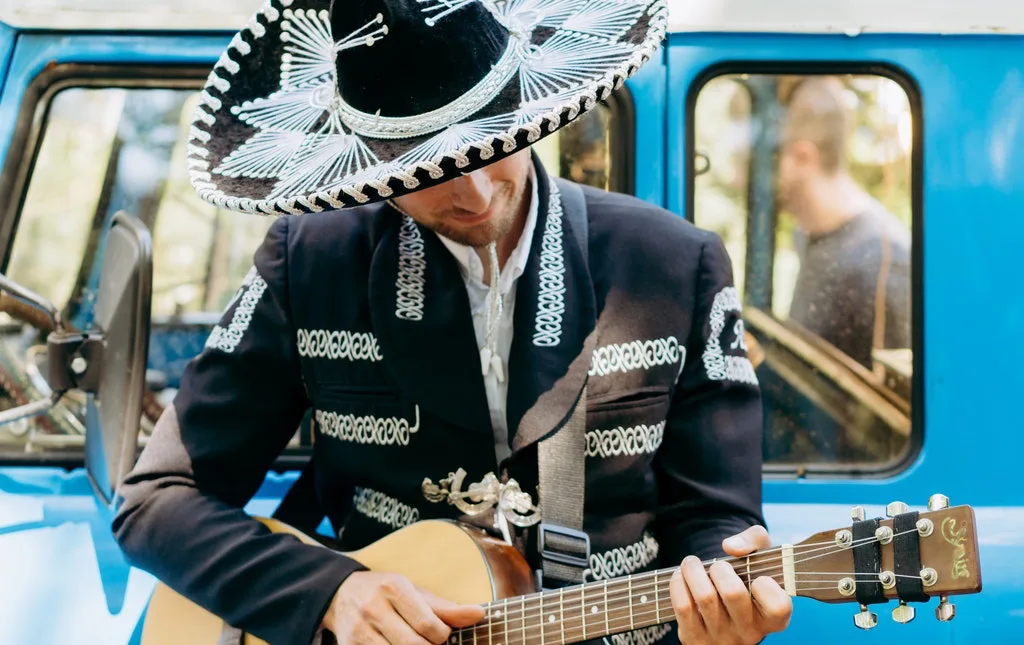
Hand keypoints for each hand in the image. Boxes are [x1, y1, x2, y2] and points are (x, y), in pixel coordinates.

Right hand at [323, 571, 484, 643]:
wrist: (340, 594)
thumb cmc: (384, 592)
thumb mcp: (414, 592)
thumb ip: (445, 607)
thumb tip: (478, 614)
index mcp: (394, 588)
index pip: (428, 624)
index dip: (442, 635)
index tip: (441, 633)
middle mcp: (374, 608)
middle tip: (430, 642)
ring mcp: (359, 631)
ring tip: (415, 643)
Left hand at [669, 526, 791, 644]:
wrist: (720, 611)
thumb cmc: (746, 580)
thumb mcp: (760, 558)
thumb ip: (754, 540)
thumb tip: (731, 547)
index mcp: (771, 618)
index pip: (778, 607)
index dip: (766, 587)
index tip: (758, 578)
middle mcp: (748, 633)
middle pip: (733, 593)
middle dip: (720, 569)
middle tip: (717, 566)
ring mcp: (721, 638)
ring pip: (704, 596)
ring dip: (693, 570)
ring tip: (692, 564)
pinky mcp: (695, 639)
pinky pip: (683, 606)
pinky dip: (679, 583)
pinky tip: (682, 576)